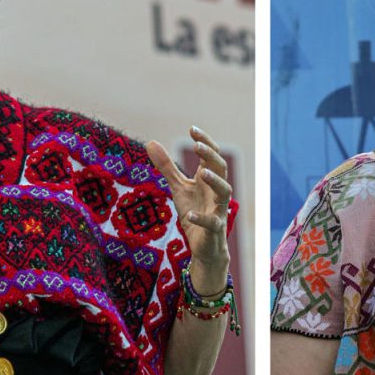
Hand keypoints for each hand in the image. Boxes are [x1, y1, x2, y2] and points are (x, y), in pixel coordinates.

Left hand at [145, 126, 231, 281]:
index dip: (205, 142)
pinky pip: (212, 222)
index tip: (192, 129)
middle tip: (196, 145)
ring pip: (225, 192)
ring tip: (202, 172)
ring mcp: (218, 209)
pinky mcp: (215, 229)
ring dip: (215, 181)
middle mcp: (217, 191)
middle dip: (211, 156)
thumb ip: (167, 166)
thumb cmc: (194, 211)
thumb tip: (150, 142)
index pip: (212, 156)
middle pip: (221, 168)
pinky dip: (202, 217)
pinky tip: (190, 214)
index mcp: (209, 179)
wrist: (204, 245)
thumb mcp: (178, 187)